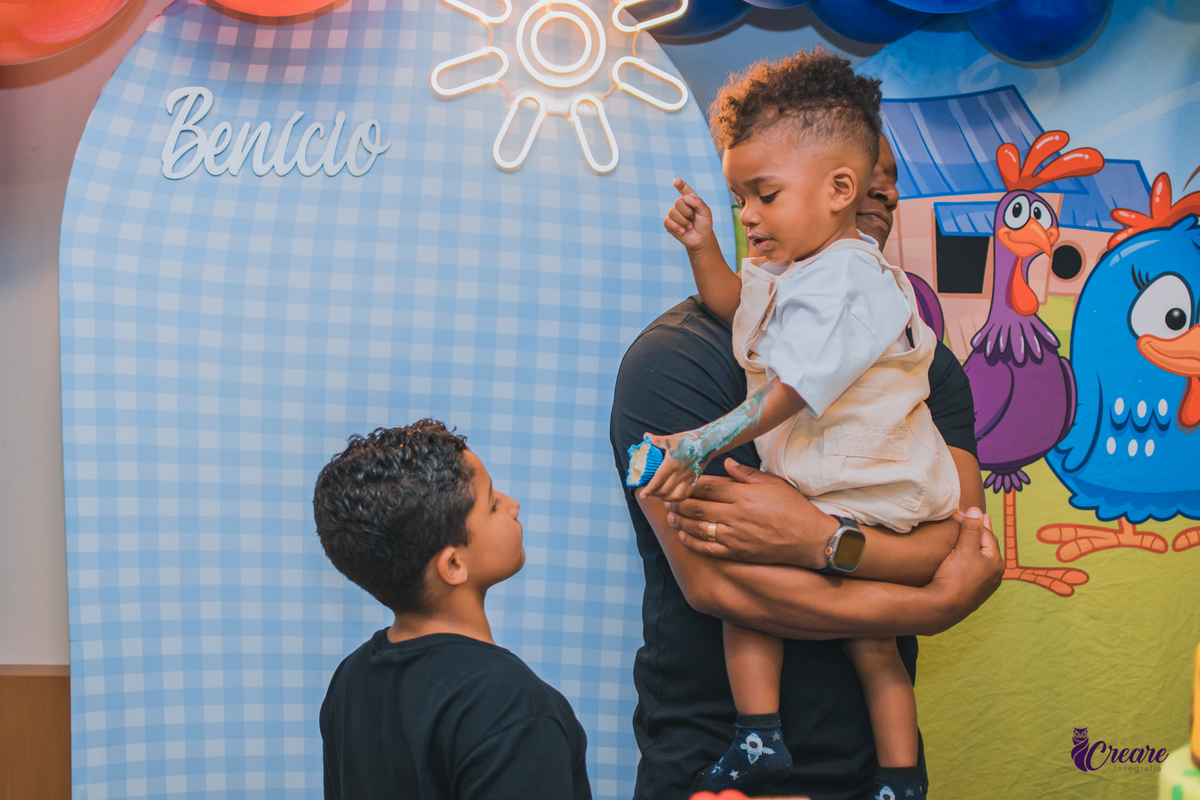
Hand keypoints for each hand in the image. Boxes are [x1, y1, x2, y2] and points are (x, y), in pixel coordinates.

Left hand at [638, 432, 707, 502]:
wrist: (707, 444)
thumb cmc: (687, 440)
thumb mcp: (670, 439)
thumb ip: (656, 440)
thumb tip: (645, 436)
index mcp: (672, 462)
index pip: (659, 479)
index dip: (650, 488)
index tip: (642, 495)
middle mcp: (680, 472)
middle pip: (665, 490)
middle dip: (654, 494)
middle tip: (648, 492)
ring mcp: (688, 478)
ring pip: (675, 496)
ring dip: (664, 498)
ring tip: (658, 495)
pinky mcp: (694, 481)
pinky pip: (685, 495)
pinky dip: (676, 499)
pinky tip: (670, 496)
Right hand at [663, 178, 714, 251]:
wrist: (700, 239)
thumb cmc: (704, 224)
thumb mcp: (706, 212)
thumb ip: (698, 203)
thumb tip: (685, 197)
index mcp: (690, 199)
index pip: (684, 189)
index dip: (680, 184)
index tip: (676, 181)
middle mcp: (680, 205)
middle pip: (678, 202)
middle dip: (688, 213)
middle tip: (693, 219)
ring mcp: (673, 214)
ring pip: (673, 212)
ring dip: (684, 222)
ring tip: (689, 226)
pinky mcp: (668, 223)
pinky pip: (668, 222)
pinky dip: (677, 228)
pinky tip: (683, 231)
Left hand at [667, 458, 833, 567]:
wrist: (810, 540)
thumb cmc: (793, 509)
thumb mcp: (772, 483)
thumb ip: (746, 474)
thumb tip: (727, 462)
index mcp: (743, 495)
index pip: (707, 487)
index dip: (688, 485)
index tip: (677, 483)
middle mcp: (735, 515)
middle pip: (697, 508)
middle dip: (678, 503)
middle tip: (667, 500)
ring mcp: (735, 536)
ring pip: (698, 528)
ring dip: (681, 522)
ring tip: (671, 517)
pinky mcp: (737, 553)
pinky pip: (708, 549)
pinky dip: (693, 543)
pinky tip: (684, 537)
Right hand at [926, 507, 1002, 627]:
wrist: (944, 608)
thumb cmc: (956, 577)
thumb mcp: (964, 548)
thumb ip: (971, 528)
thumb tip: (976, 510)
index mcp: (996, 562)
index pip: (986, 534)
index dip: (974, 520)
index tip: (961, 511)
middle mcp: (994, 574)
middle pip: (986, 546)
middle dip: (979, 531)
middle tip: (971, 518)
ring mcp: (983, 585)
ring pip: (980, 558)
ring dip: (974, 544)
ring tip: (967, 534)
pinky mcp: (972, 592)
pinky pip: (973, 568)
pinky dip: (969, 557)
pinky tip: (961, 557)